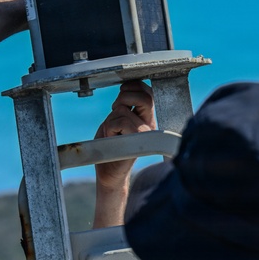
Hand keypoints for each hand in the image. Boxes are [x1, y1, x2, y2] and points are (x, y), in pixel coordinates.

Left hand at [93, 80, 155, 226]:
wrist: (109, 172)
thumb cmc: (110, 146)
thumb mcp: (115, 120)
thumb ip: (123, 106)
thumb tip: (126, 88)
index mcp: (145, 118)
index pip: (146, 92)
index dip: (132, 87)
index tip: (120, 97)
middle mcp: (149, 124)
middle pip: (144, 96)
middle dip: (124, 97)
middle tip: (115, 110)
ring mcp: (145, 133)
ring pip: (124, 110)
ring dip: (110, 119)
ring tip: (111, 132)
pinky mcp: (138, 141)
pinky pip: (120, 122)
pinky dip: (109, 128)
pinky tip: (112, 138)